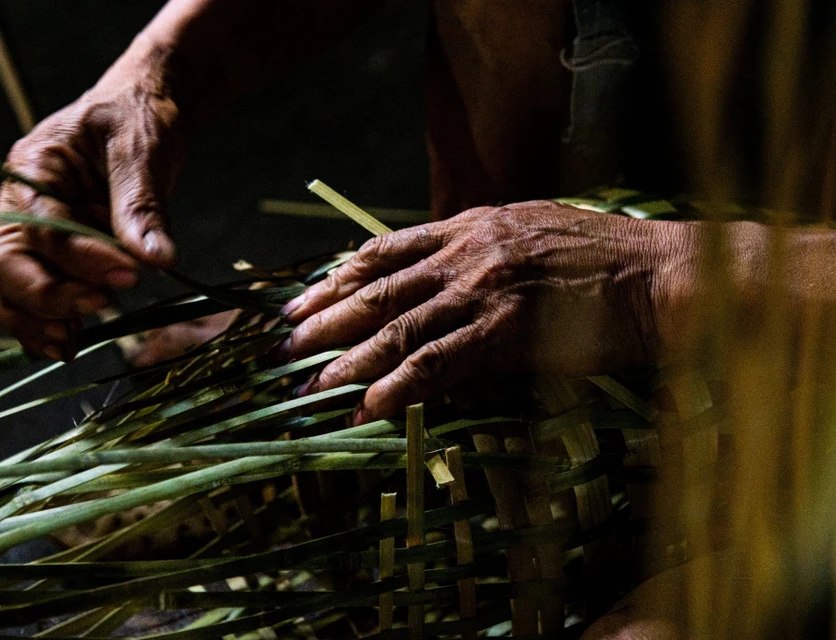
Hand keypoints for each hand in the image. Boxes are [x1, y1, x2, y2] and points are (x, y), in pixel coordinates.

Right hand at [0, 45, 187, 360]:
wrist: (143, 114)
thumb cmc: (138, 119)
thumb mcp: (142, 150)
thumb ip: (142, 205)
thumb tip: (157, 260)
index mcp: (32, 169)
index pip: (41, 229)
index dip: (81, 260)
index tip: (130, 276)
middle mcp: (17, 205)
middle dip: (43, 298)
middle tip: (98, 310)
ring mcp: (27, 234)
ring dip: (32, 321)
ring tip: (73, 343)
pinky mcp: (49, 257)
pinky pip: (24, 298)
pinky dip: (41, 324)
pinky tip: (72, 342)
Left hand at [281, 201, 693, 421]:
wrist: (661, 276)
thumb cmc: (604, 262)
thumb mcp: (532, 235)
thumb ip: (480, 251)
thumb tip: (439, 279)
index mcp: (471, 224)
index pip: (384, 249)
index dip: (337, 275)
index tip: (304, 297)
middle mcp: (468, 250)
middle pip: (378, 288)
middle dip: (326, 318)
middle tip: (287, 343)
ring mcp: (485, 289)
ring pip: (398, 328)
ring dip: (350, 360)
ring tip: (313, 386)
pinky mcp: (506, 331)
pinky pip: (437, 363)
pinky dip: (399, 388)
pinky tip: (370, 408)